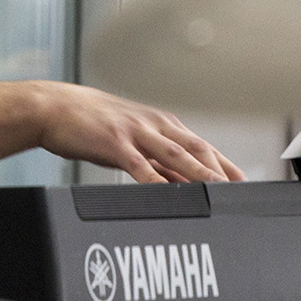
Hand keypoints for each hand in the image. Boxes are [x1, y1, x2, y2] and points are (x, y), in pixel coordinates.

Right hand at [29, 84, 245, 183]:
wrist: (55, 107)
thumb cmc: (92, 125)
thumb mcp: (131, 141)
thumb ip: (156, 162)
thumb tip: (181, 185)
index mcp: (161, 124)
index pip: (202, 146)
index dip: (225, 164)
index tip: (245, 182)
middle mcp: (154, 125)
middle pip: (196, 149)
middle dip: (221, 170)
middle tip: (242, 190)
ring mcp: (136, 132)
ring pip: (175, 155)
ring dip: (199, 173)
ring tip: (218, 189)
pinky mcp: (115, 142)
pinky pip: (140, 165)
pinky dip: (155, 180)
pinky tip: (167, 193)